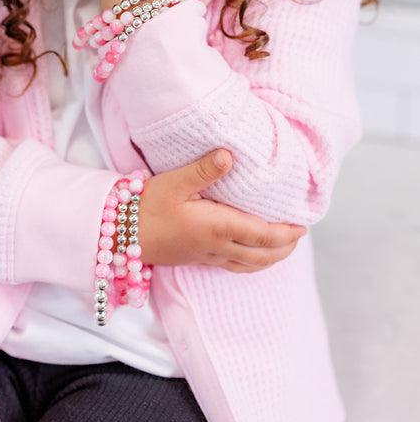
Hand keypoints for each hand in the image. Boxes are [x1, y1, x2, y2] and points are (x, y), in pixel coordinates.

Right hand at [138, 150, 305, 272]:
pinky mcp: (197, 259)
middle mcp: (217, 246)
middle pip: (262, 253)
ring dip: (272, 257)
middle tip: (300, 233)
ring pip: (250, 264)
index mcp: (217, 227)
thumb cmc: (145, 206)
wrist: (119, 234)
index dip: (286, 232)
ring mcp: (207, 256)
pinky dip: (252, 262)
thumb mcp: (173, 182)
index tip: (303, 224)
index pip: (263, 234)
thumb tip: (229, 155)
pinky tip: (251, 254)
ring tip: (284, 246)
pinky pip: (234, 266)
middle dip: (285, 246)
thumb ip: (203, 169)